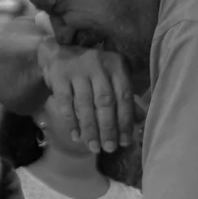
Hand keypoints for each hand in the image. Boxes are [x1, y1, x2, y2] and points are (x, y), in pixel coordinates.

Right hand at [38, 38, 134, 154]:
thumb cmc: (92, 69)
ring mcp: (77, 70)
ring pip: (85, 104)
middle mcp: (98, 66)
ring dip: (90, 129)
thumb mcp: (111, 76)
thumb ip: (124, 97)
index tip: (125, 142)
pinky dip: (71, 122)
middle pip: (105, 102)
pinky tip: (76, 136)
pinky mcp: (59, 76)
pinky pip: (65, 103)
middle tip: (109, 148)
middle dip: (108, 128)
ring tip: (94, 147)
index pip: (124, 96)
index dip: (125, 121)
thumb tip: (139, 122)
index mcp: (116, 66)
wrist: (59, 50)